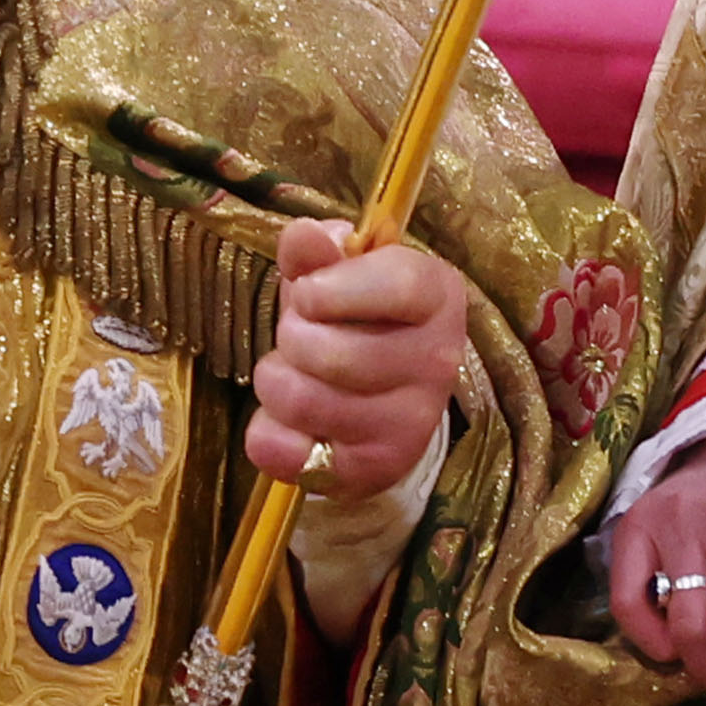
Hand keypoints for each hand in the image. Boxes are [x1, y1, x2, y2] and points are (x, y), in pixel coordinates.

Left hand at [245, 220, 467, 502]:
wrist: (386, 406)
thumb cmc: (357, 320)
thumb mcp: (338, 275)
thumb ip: (317, 252)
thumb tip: (304, 234)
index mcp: (438, 297)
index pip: (395, 283)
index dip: (331, 288)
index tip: (309, 291)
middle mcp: (436, 364)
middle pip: (328, 349)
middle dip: (292, 336)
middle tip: (304, 337)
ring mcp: (408, 425)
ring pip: (298, 399)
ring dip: (276, 379)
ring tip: (297, 374)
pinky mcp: (371, 471)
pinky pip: (281, 449)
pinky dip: (268, 432)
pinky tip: (293, 422)